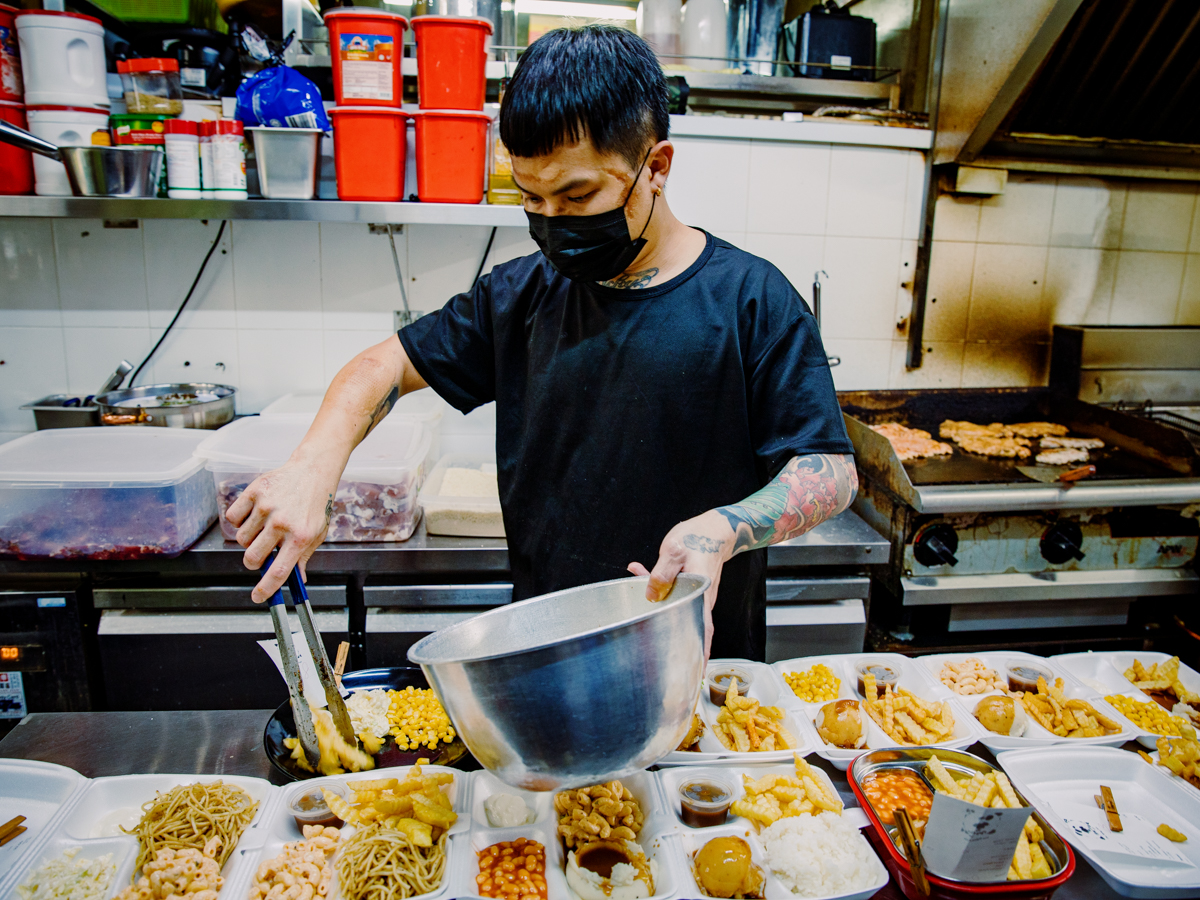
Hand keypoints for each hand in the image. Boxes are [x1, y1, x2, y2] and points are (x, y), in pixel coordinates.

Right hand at [225, 458, 339, 601]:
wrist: (313, 471)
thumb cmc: (315, 503)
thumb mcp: (317, 533)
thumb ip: (303, 557)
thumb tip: (298, 580)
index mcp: (301, 536)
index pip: (280, 570)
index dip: (266, 588)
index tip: (258, 597)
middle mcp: (283, 522)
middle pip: (253, 558)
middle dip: (254, 562)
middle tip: (261, 553)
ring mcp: (267, 506)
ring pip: (242, 539)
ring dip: (249, 539)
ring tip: (263, 527)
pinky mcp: (254, 492)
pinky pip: (233, 518)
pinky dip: (239, 520)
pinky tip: (254, 515)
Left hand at [627, 510, 731, 659]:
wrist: (714, 528)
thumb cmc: (698, 536)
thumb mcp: (675, 550)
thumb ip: (661, 573)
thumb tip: (650, 595)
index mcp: (701, 592)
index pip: (702, 629)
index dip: (700, 653)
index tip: (696, 674)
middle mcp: (701, 599)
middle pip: (689, 628)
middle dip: (678, 648)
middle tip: (667, 670)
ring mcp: (696, 596)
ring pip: (676, 611)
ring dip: (659, 614)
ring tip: (639, 614)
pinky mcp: (688, 590)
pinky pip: (671, 597)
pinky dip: (656, 593)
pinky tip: (639, 576)